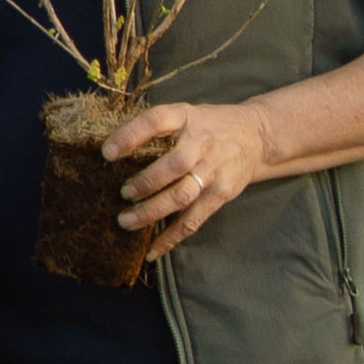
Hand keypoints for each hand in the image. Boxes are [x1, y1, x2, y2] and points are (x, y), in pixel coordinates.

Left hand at [107, 101, 272, 251]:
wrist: (257, 137)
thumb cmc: (208, 126)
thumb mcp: (183, 113)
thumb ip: (154, 126)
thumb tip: (108, 149)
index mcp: (185, 117)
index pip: (156, 122)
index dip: (130, 136)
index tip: (107, 153)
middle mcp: (201, 144)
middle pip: (174, 166)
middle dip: (146, 183)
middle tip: (122, 194)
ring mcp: (213, 172)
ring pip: (182, 196)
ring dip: (152, 211)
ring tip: (126, 221)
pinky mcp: (221, 194)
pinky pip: (193, 219)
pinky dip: (171, 237)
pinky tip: (151, 250)